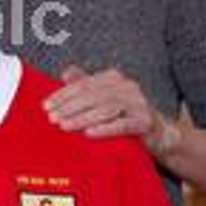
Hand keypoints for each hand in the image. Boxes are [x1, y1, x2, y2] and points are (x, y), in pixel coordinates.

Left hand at [44, 65, 158, 139]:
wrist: (159, 133)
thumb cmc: (125, 114)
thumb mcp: (104, 97)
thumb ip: (86, 85)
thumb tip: (66, 72)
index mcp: (114, 78)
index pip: (83, 84)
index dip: (63, 95)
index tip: (46, 106)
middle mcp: (127, 87)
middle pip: (92, 95)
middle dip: (69, 107)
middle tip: (52, 118)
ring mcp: (138, 103)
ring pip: (105, 108)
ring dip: (82, 118)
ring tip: (65, 126)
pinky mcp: (145, 121)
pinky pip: (123, 124)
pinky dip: (104, 128)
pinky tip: (89, 133)